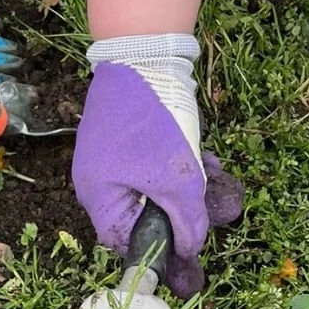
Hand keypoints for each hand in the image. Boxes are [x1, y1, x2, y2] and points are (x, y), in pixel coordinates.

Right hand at [71, 34, 243, 297]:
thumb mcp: (180, 181)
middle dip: (178, 214)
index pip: (123, 242)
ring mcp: (105, 159)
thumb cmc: (153, 124)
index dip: (157, 249)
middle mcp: (94, 182)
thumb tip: (188, 250)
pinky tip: (204, 157)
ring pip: (147, 190)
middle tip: (212, 207)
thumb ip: (187, 224)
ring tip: (214, 175)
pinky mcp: (120, 140)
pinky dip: (174, 168)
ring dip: (183, 189)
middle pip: (137, 216)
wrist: (140, 58)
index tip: (188, 249)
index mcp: (97, 197)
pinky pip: (147, 167)